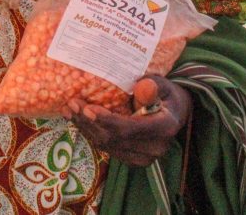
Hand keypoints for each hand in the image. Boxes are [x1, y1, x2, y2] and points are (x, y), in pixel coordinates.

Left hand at [62, 75, 191, 166]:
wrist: (174, 113)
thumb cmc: (166, 95)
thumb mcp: (164, 85)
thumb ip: (153, 86)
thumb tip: (143, 86)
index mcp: (164, 127)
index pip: (130, 129)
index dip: (107, 121)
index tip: (88, 109)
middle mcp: (155, 147)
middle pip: (114, 138)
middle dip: (89, 122)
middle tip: (72, 104)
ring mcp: (144, 157)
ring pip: (107, 145)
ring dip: (86, 127)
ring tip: (70, 109)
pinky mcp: (133, 159)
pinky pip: (107, 148)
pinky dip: (91, 133)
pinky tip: (78, 119)